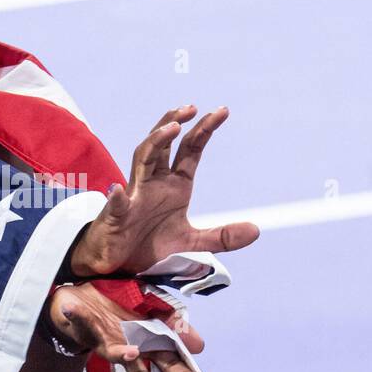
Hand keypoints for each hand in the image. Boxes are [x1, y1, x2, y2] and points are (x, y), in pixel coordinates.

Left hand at [45, 282, 204, 371]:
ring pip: (112, 353)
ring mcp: (103, 340)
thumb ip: (173, 324)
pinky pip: (78, 320)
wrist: (84, 296)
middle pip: (138, 371)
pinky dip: (75, 314)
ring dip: (121, 353)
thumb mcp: (153, 309)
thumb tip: (198, 347)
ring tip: (131, 353)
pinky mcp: (82, 325)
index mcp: (146, 344)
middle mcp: (125, 348)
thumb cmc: (121, 305)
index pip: (166, 363)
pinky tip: (71, 308)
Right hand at [69, 105, 259, 277]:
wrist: (119, 263)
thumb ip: (222, 236)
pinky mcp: (116, 217)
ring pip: (141, 160)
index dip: (204, 130)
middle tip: (191, 108)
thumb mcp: (192, 242)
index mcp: (173, 184)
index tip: (222, 111)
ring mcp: (133, 196)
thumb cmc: (150, 244)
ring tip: (171, 129)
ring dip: (154, 143)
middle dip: (174, 123)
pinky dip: (117, 196)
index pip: (190, 150)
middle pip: (163, 145)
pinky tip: (119, 189)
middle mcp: (153, 182)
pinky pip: (116, 203)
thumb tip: (255, 231)